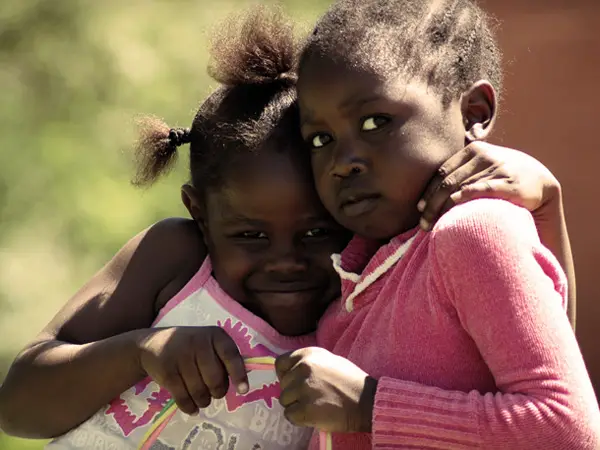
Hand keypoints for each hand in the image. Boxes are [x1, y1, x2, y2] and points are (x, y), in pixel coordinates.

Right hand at [136, 326, 247, 414]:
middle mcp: (199, 342)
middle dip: (218, 392)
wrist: (153, 344)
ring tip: (203, 400)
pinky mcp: (167, 371)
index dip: (238, 374)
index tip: (243, 391)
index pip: (231, 355)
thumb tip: (242, 383)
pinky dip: (189, 407)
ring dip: (204, 401)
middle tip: (215, 393)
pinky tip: (192, 408)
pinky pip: (183, 397)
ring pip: (199, 391)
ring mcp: (181, 356)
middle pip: (215, 379)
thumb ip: (224, 358)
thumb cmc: (190, 347)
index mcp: (215, 335)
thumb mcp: (209, 343)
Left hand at [275, 347, 376, 432]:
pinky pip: (289, 415)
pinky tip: (314, 415)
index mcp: (309, 354)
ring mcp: (303, 388)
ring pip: (284, 400)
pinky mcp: (305, 409)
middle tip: (311, 397)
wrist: (367, 402)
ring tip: (314, 406)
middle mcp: (303, 367)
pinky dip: (299, 418)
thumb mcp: (329, 361)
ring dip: (296, 405)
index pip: (281, 363)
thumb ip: (309, 363)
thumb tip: (290, 372)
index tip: (294, 383)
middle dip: (293, 392)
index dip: (285, 375)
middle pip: (282, 384)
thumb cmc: (350, 381)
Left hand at [418, 142, 560, 229]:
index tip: (418, 209)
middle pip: (447, 182)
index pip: (442, 172)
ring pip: (460, 188)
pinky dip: (465, 196)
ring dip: (443, 209)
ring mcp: (497, 167)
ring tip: (433, 225)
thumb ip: (460, 172)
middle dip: (431, 205)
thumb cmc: (503, 177)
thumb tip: (427, 196)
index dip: (427, 192)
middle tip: (422, 224)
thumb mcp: (483, 167)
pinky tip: (453, 205)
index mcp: (473, 150)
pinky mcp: (509, 182)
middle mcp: (484, 156)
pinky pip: (481, 189)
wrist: (541, 181)